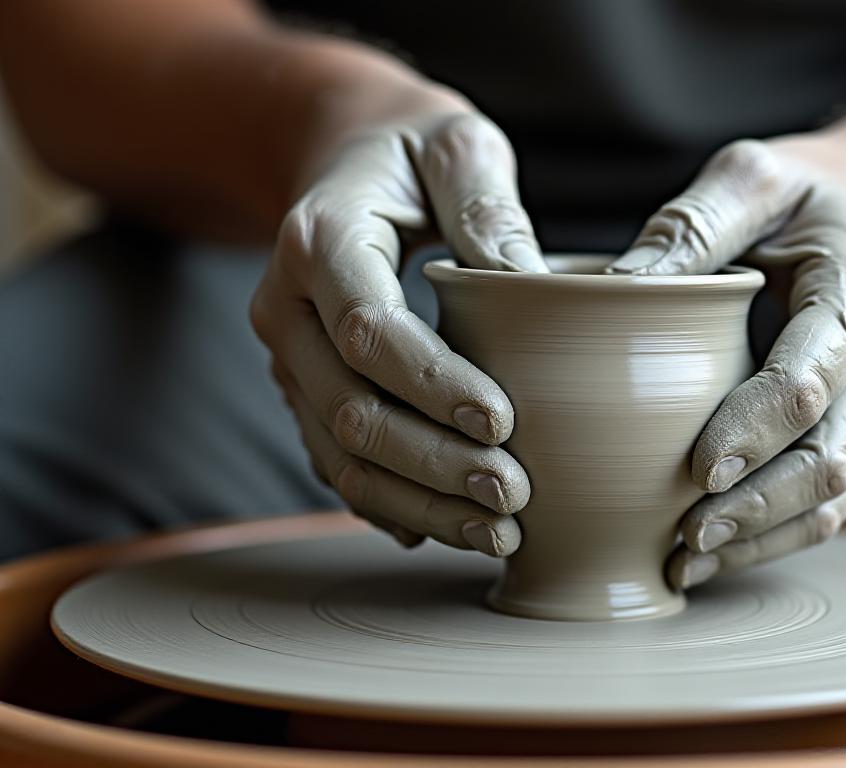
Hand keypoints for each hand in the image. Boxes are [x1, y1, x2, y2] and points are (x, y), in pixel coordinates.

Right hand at [251, 91, 544, 556]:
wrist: (346, 159)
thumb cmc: (413, 151)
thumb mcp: (458, 146)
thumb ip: (488, 204)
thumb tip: (532, 288)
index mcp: (318, 241)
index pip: (369, 331)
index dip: (432, 385)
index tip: (503, 422)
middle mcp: (285, 308)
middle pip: (349, 409)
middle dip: (432, 462)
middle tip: (513, 494)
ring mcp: (289, 358)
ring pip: (339, 453)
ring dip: (417, 501)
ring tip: (495, 530)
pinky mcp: (305, 389)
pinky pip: (336, 462)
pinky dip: (390, 503)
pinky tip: (445, 528)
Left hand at [608, 134, 845, 588]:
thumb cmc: (810, 194)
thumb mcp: (753, 176)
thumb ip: (692, 223)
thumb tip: (615, 289)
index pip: (807, 385)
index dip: (751, 433)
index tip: (693, 468)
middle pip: (829, 458)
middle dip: (755, 505)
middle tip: (683, 535)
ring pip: (836, 496)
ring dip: (764, 534)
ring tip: (687, 560)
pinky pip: (835, 500)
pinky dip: (779, 534)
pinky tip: (718, 552)